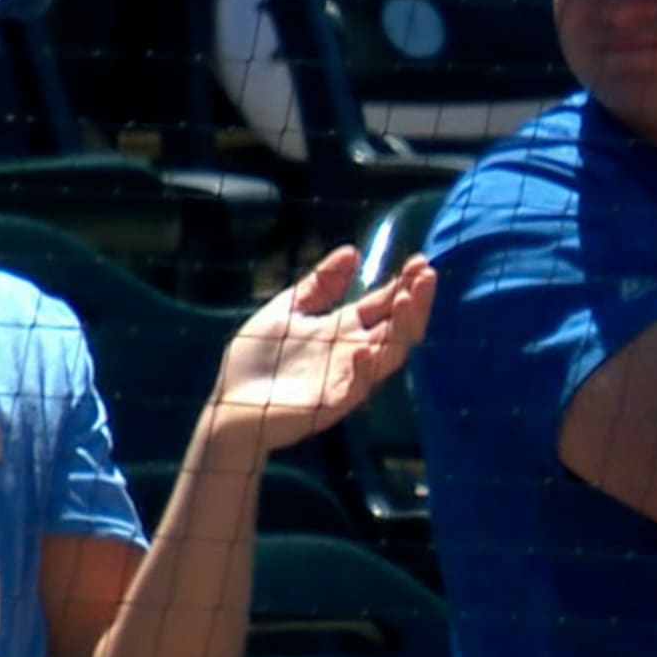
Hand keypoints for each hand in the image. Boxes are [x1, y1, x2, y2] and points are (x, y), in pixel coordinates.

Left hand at [205, 247, 437, 454]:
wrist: (230, 405)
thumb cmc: (257, 359)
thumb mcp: (288, 309)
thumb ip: (320, 284)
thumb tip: (353, 251)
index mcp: (344, 329)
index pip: (384, 304)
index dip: (403, 283)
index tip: (418, 260)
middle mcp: (354, 352)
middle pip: (397, 326)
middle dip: (415, 300)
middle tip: (426, 274)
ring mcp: (347, 378)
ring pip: (389, 354)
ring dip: (402, 327)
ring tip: (408, 299)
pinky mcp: (331, 404)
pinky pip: (356, 387)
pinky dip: (362, 368)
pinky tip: (362, 346)